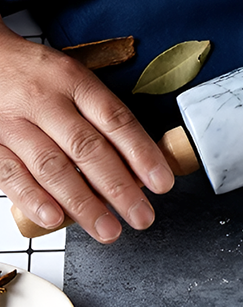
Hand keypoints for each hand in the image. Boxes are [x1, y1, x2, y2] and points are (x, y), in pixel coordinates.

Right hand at [0, 20, 173, 241]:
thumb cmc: (40, 76)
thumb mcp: (74, 80)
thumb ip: (102, 116)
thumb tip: (140, 162)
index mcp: (75, 82)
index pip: (116, 120)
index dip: (142, 153)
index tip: (162, 182)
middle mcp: (45, 102)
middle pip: (87, 148)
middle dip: (119, 188)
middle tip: (142, 216)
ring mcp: (14, 124)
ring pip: (52, 167)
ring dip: (83, 203)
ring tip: (108, 230)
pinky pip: (11, 175)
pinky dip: (34, 200)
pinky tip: (56, 219)